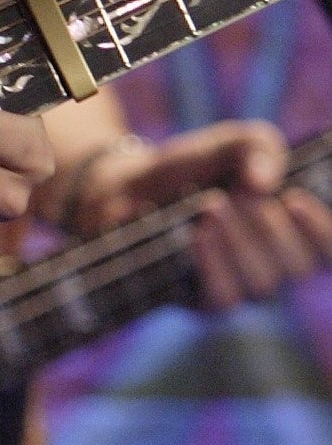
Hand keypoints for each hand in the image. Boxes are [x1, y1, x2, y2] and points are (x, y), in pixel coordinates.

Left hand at [58, 120, 331, 310]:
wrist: (133, 185)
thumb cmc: (194, 167)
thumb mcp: (230, 142)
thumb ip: (259, 146)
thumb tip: (265, 183)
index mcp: (295, 232)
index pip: (330, 251)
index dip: (323, 232)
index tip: (294, 199)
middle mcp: (276, 266)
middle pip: (299, 266)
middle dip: (270, 226)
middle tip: (240, 193)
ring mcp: (242, 288)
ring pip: (264, 284)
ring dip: (240, 241)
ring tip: (212, 204)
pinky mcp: (204, 302)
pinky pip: (225, 298)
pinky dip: (214, 262)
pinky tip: (198, 233)